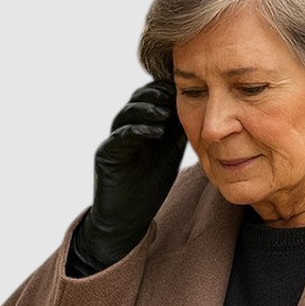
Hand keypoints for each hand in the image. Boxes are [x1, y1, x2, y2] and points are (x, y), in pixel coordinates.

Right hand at [70, 79, 187, 271]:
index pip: (153, 99)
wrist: (127, 217)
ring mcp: (115, 140)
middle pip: (138, 100)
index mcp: (143, 126)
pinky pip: (121, 136)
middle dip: (155, 94)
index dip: (167, 91)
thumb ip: (177, 134)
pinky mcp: (106, 153)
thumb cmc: (149, 187)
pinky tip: (155, 132)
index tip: (186, 88)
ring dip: (147, 110)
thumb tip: (198, 111)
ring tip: (165, 111)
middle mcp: (126, 128)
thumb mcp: (169, 156)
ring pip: (127, 114)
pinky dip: (138, 131)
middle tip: (173, 92)